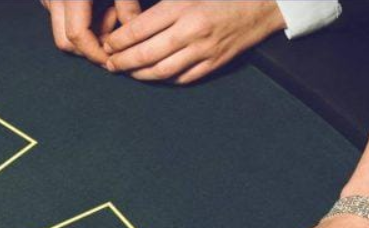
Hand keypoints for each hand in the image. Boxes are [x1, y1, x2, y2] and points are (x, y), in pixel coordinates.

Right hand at [41, 0, 140, 64]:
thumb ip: (127, 5)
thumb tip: (135, 37)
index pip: (77, 37)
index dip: (96, 53)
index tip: (113, 60)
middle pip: (65, 41)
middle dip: (90, 48)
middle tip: (114, 37)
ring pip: (62, 32)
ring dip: (87, 34)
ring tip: (110, 12)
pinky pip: (62, 19)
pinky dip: (81, 22)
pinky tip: (98, 7)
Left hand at [103, 1, 285, 83]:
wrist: (262, 5)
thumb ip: (160, 5)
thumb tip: (129, 21)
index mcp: (182, 6)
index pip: (138, 29)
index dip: (117, 41)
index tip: (106, 44)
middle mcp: (191, 30)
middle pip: (145, 54)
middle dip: (122, 62)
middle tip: (109, 64)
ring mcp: (203, 50)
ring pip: (161, 71)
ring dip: (138, 74)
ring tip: (126, 72)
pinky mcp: (214, 63)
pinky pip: (181, 78)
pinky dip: (163, 79)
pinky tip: (151, 76)